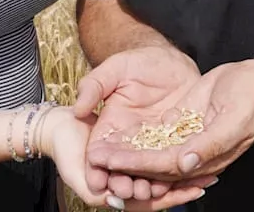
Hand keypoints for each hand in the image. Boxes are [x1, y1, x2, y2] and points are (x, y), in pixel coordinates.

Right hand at [74, 46, 203, 201]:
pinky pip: (173, 161)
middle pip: (123, 168)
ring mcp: (153, 144)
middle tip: (126, 192)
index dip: (96, 168)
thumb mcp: (114, 68)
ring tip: (151, 193)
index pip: (99, 152)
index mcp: (110, 126)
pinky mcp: (175, 144)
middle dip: (123, 182)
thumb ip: (94, 86)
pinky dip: (175, 173)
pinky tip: (176, 181)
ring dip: (148, 183)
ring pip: (148, 170)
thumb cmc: (140, 61)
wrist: (172, 60)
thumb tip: (78, 109)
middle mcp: (130, 140)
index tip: (96, 181)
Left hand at [91, 60, 253, 181]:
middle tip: (93, 159)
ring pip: (150, 152)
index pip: (165, 166)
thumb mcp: (236, 119)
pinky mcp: (182, 126)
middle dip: (124, 164)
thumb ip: (211, 144)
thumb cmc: (251, 99)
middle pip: (152, 164)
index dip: (136, 164)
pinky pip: (155, 136)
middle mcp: (193, 154)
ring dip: (126, 154)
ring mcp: (186, 140)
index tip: (110, 161)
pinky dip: (135, 139)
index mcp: (206, 157)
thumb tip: (185, 164)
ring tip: (97, 151)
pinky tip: (113, 135)